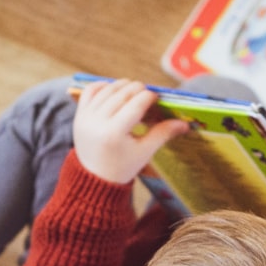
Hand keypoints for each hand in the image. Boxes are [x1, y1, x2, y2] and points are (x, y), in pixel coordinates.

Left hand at [73, 79, 188, 183]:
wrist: (94, 179)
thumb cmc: (123, 167)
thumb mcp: (145, 152)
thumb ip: (163, 133)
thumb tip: (186, 123)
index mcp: (115, 133)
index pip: (137, 103)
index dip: (149, 96)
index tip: (157, 98)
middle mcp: (98, 122)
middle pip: (123, 93)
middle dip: (138, 89)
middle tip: (147, 95)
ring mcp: (86, 118)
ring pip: (108, 89)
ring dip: (123, 86)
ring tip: (134, 91)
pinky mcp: (79, 115)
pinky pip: (90, 91)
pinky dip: (103, 86)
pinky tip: (114, 89)